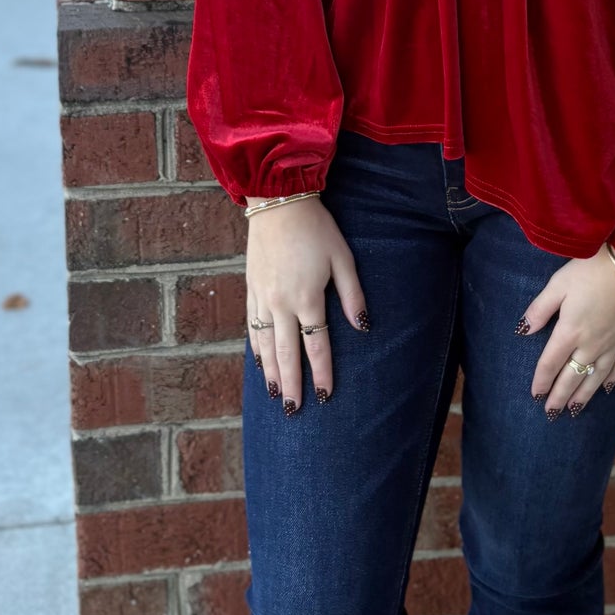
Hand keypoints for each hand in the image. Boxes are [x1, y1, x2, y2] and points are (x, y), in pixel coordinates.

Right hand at [245, 200, 367, 414]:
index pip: (315, 345)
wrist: (277, 202)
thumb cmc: (317, 229)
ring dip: (271, 373)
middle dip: (292, 384)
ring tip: (276, 396)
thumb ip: (352, 295)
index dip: (321, 373)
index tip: (324, 396)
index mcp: (307, 298)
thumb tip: (363, 327)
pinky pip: (251, 325)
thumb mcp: (343, 258)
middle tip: (294, 411)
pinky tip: (260, 363)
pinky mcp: (251, 288)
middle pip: (286, 353)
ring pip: (265, 344)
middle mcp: (281, 303)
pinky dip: (255, 348)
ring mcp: (262, 297)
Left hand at [521, 248, 614, 417]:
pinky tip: (606, 388)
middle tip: (551, 413)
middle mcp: (591, 345)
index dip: (541, 381)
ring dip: (583, 395)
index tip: (535, 395)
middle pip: (572, 377)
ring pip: (596, 378)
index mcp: (570, 331)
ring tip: (574, 409)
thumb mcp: (558, 284)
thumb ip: (540, 309)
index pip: (550, 363)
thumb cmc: (594, 269)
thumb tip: (524, 330)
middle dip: (560, 396)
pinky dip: (612, 380)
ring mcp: (614, 344)